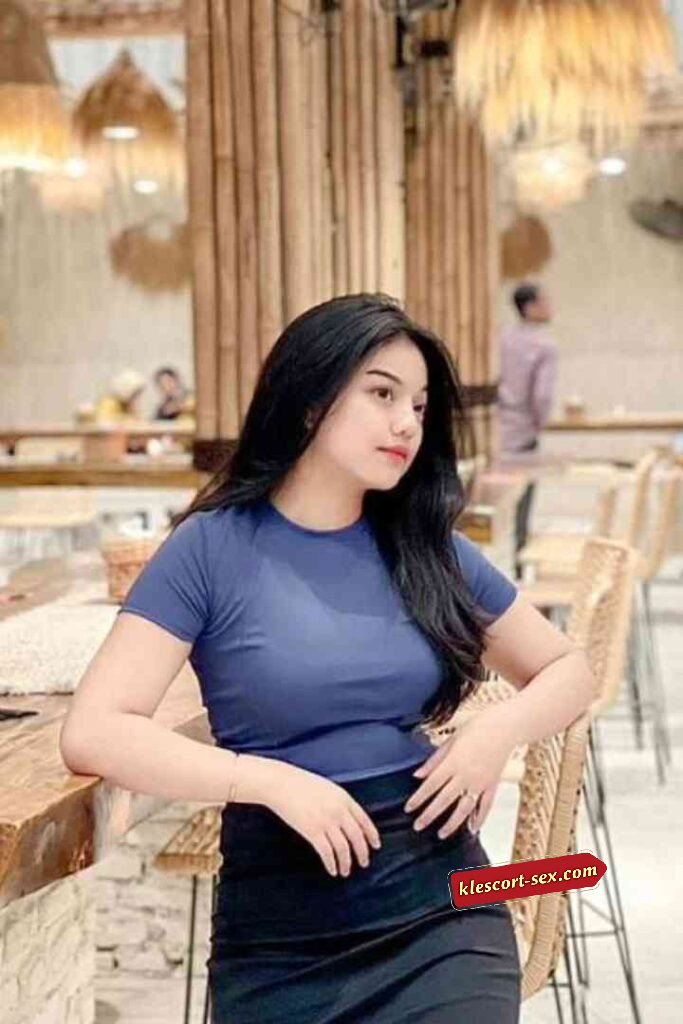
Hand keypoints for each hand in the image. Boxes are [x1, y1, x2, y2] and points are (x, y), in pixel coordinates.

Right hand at [237, 756, 381, 876]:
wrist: (281, 784)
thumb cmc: (302, 784)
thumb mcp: (328, 788)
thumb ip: (340, 802)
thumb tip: (348, 819)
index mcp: (344, 798)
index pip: (364, 821)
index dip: (372, 835)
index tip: (376, 846)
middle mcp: (339, 811)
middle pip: (357, 837)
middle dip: (362, 853)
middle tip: (364, 863)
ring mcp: (326, 822)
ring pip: (343, 848)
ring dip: (346, 862)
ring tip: (346, 871)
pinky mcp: (312, 831)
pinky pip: (327, 852)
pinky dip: (331, 863)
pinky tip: (332, 870)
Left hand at [403, 719, 512, 839]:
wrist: (504, 727)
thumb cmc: (477, 728)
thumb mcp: (451, 740)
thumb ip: (434, 760)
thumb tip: (418, 774)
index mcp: (453, 762)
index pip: (431, 785)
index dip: (418, 798)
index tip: (409, 808)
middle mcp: (465, 775)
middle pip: (444, 800)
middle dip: (429, 815)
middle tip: (418, 826)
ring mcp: (480, 782)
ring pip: (464, 808)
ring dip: (452, 823)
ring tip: (442, 833)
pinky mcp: (493, 785)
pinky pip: (485, 806)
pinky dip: (480, 819)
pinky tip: (472, 829)